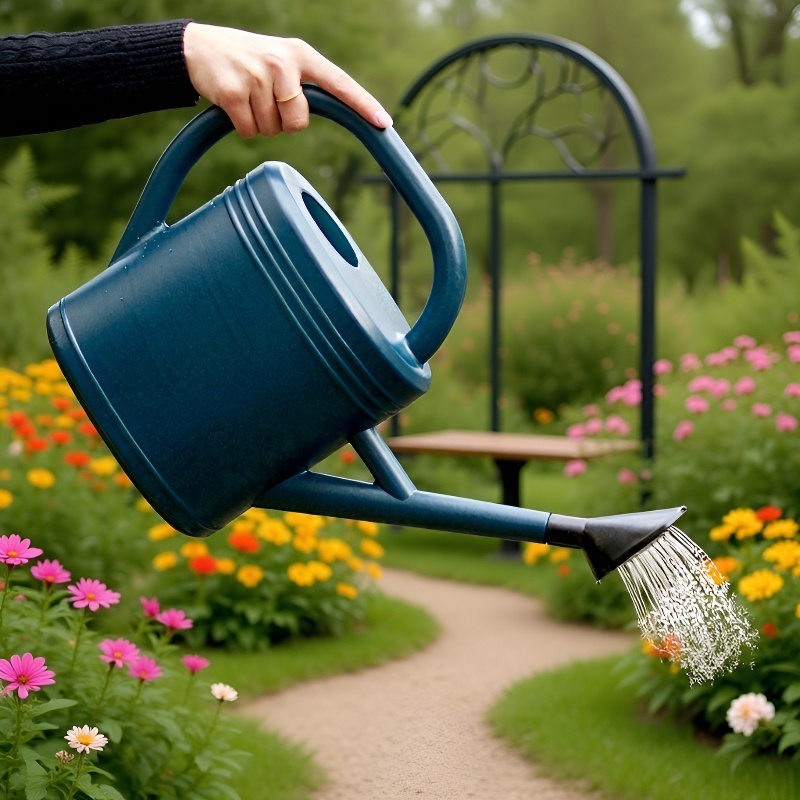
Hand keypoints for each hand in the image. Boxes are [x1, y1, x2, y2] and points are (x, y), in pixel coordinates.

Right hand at [183, 23, 392, 137]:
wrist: (199, 48)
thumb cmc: (248, 62)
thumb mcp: (282, 64)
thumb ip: (305, 85)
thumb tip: (329, 114)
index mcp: (301, 55)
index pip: (339, 83)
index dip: (362, 105)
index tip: (384, 123)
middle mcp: (284, 63)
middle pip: (299, 123)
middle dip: (283, 123)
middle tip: (266, 101)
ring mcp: (259, 77)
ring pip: (274, 130)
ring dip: (260, 123)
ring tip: (248, 96)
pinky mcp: (236, 93)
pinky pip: (251, 131)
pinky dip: (242, 126)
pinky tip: (234, 104)